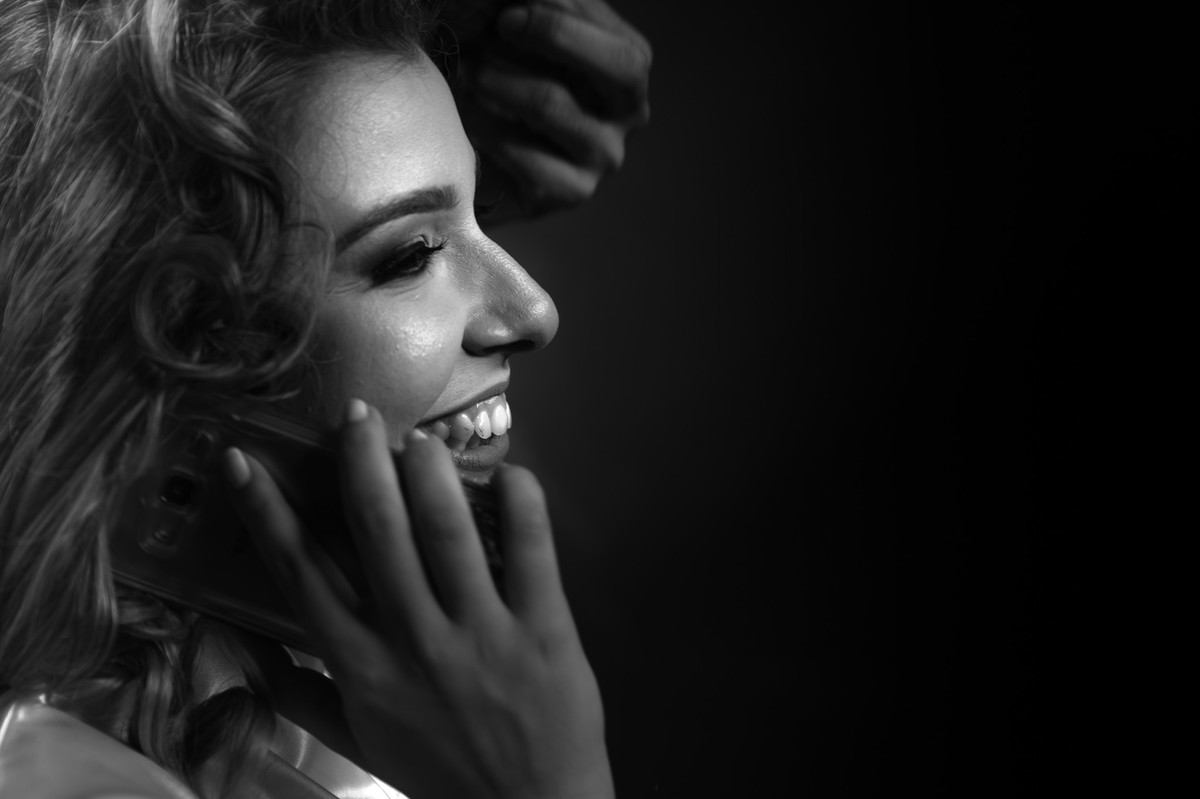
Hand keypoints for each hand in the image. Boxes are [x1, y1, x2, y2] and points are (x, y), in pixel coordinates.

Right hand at [224, 401, 612, 798]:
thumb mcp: (359, 744)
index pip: (302, 575)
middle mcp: (414, 640)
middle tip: (355, 413)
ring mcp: (483, 632)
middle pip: (377, 533)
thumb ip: (302, 696)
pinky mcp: (545, 628)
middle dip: (360, 463)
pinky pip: (532, 551)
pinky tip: (510, 472)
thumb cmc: (441, 775)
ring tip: (419, 436)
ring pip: (447, 532)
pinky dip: (521, 503)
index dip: (268, 512)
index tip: (242, 460)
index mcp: (362, 667)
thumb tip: (244, 646)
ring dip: (429, 472)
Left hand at [448, 0, 652, 222]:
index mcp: (628, 74)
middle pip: (621, 69)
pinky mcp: (567, 192)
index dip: (567, 22)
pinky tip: (465, 115)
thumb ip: (543, 10)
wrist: (479, 156)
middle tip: (496, 29)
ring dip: (497, 78)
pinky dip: (485, 125)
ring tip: (466, 71)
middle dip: (555, 36)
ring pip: (553, 104)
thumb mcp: (530, 40)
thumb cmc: (508, 83)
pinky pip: (523, 153)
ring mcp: (602, 159)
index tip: (508, 13)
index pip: (622, 46)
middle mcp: (628, 118)